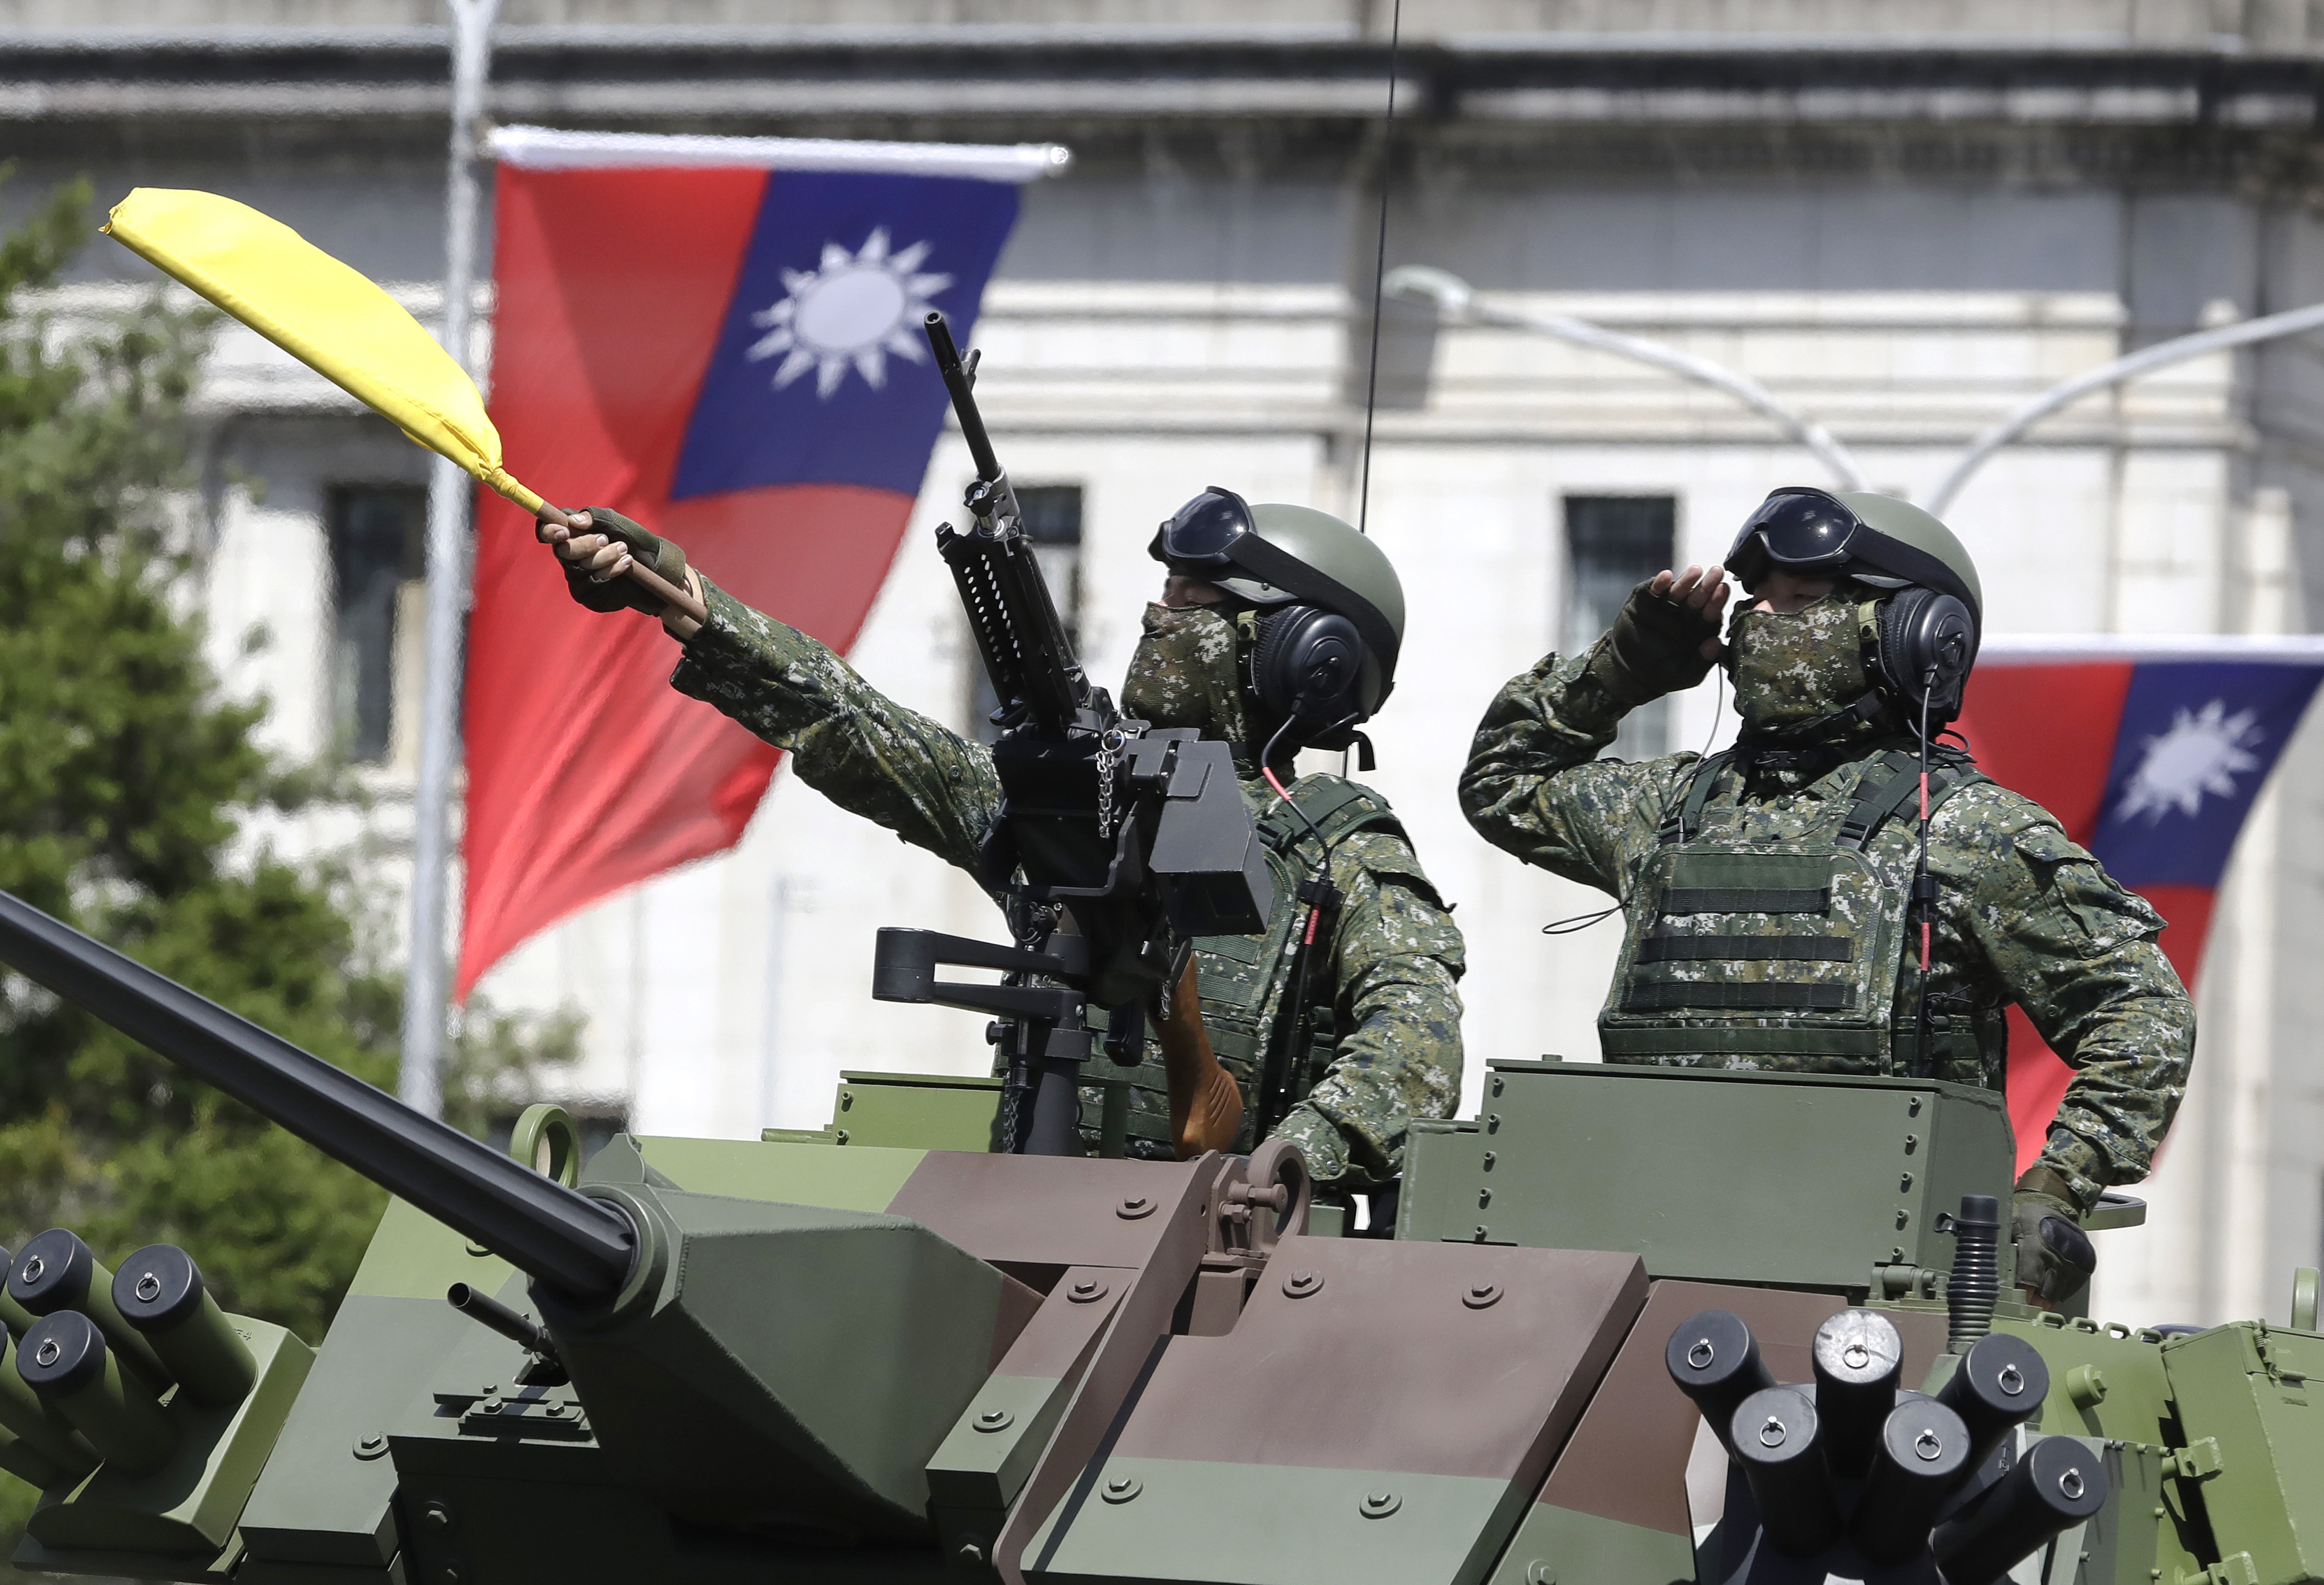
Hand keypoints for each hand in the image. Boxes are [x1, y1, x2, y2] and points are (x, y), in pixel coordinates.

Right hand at [536, 506, 695, 631]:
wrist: (656, 566)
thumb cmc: (634, 540)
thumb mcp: (618, 523)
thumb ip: (596, 517)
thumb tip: (573, 521)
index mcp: (572, 534)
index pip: (547, 531)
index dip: (549, 531)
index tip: (564, 531)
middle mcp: (570, 556)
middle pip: (563, 550)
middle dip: (585, 544)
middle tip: (605, 539)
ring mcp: (577, 576)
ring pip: (580, 566)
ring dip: (605, 556)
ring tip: (624, 551)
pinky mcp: (587, 593)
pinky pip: (592, 581)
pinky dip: (610, 570)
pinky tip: (625, 565)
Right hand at [1603, 566, 1729, 701]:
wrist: (1629, 672)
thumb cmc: (1661, 674)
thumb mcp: (1685, 674)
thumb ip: (1702, 661)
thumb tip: (1716, 643)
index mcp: (1698, 629)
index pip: (1711, 613)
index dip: (1717, 602)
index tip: (1723, 590)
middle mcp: (1684, 615)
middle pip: (1698, 598)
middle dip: (1707, 585)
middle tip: (1716, 572)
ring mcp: (1665, 607)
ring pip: (1679, 591)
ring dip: (1687, 581)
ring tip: (1695, 571)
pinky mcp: (1646, 602)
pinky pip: (1653, 591)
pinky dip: (1659, 583)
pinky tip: (1666, 576)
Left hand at [2011, 1165, 2095, 1307]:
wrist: (2055, 1202)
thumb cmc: (2027, 1214)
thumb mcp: (2010, 1225)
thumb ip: (2002, 1245)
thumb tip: (1985, 1262)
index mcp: (2035, 1247)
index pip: (2029, 1278)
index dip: (2024, 1293)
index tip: (2019, 1304)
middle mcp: (2056, 1255)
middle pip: (2047, 1288)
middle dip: (2038, 1301)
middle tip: (2030, 1311)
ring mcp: (2073, 1259)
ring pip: (2063, 1288)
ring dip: (2052, 1299)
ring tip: (2043, 1308)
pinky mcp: (2084, 1260)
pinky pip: (2077, 1283)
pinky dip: (2067, 1291)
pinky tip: (2057, 1296)